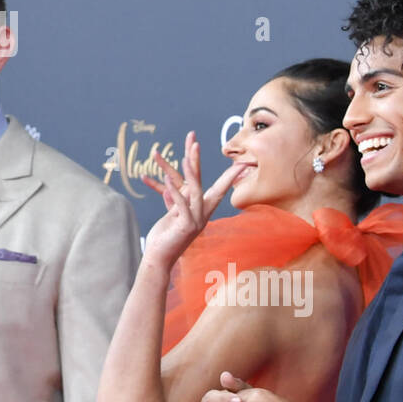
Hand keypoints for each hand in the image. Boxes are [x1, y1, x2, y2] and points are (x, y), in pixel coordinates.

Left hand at [141, 133, 240, 270]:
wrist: (159, 259)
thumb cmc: (166, 237)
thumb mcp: (173, 215)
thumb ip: (176, 200)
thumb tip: (172, 184)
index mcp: (202, 211)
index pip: (219, 188)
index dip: (230, 175)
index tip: (243, 162)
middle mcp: (203, 215)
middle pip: (208, 184)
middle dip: (201, 163)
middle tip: (196, 142)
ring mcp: (196, 221)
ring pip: (196, 192)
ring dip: (191, 172)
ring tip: (187, 154)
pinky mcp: (186, 226)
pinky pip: (182, 205)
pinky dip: (175, 191)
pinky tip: (168, 179)